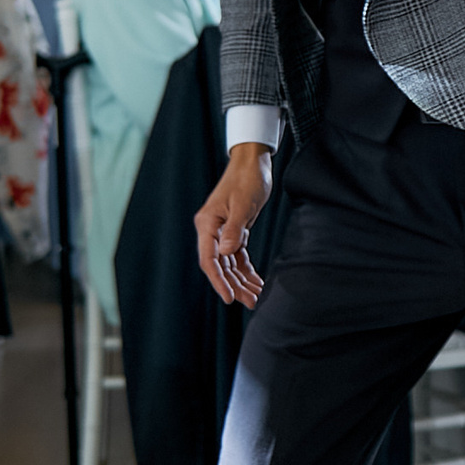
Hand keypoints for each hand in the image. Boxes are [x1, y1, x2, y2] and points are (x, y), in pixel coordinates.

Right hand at [194, 143, 272, 306]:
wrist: (254, 162)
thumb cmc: (247, 179)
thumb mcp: (242, 205)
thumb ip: (234, 230)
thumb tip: (225, 254)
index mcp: (207, 225)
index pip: (209, 260)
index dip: (219, 281)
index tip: (230, 298)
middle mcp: (211, 231)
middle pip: (220, 266)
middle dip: (234, 286)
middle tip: (251, 302)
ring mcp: (222, 232)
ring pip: (229, 264)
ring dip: (242, 281)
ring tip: (257, 296)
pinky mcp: (235, 231)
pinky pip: (238, 256)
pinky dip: (247, 270)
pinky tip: (257, 282)